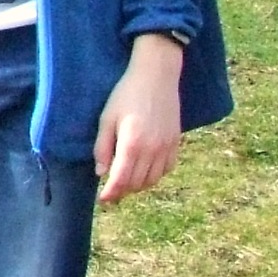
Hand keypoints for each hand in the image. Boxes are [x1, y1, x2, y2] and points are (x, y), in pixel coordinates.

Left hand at [94, 34, 185, 202]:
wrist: (157, 76)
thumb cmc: (126, 94)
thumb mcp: (107, 118)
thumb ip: (103, 148)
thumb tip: (101, 173)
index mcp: (132, 144)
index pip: (121, 180)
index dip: (111, 193)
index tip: (103, 200)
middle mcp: (152, 150)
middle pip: (137, 183)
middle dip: (123, 190)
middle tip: (111, 189)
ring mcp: (167, 147)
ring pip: (153, 180)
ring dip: (138, 185)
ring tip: (126, 180)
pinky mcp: (176, 142)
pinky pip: (167, 169)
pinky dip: (155, 175)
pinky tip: (145, 169)